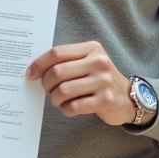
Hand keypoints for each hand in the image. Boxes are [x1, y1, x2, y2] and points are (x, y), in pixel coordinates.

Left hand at [26, 41, 141, 125]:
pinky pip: (73, 107)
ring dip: (55, 98)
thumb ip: (66, 61)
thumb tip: (34, 69)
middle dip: (46, 84)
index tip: (30, 74)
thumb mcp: (88, 62)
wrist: (128, 97)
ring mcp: (103, 81)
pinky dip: (65, 109)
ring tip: (58, 99)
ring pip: (63, 90)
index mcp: (92, 48)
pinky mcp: (105, 100)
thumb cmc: (99, 79)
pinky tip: (69, 107)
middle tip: (47, 90)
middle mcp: (99, 62)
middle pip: (57, 72)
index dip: (39, 64)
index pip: (57, 52)